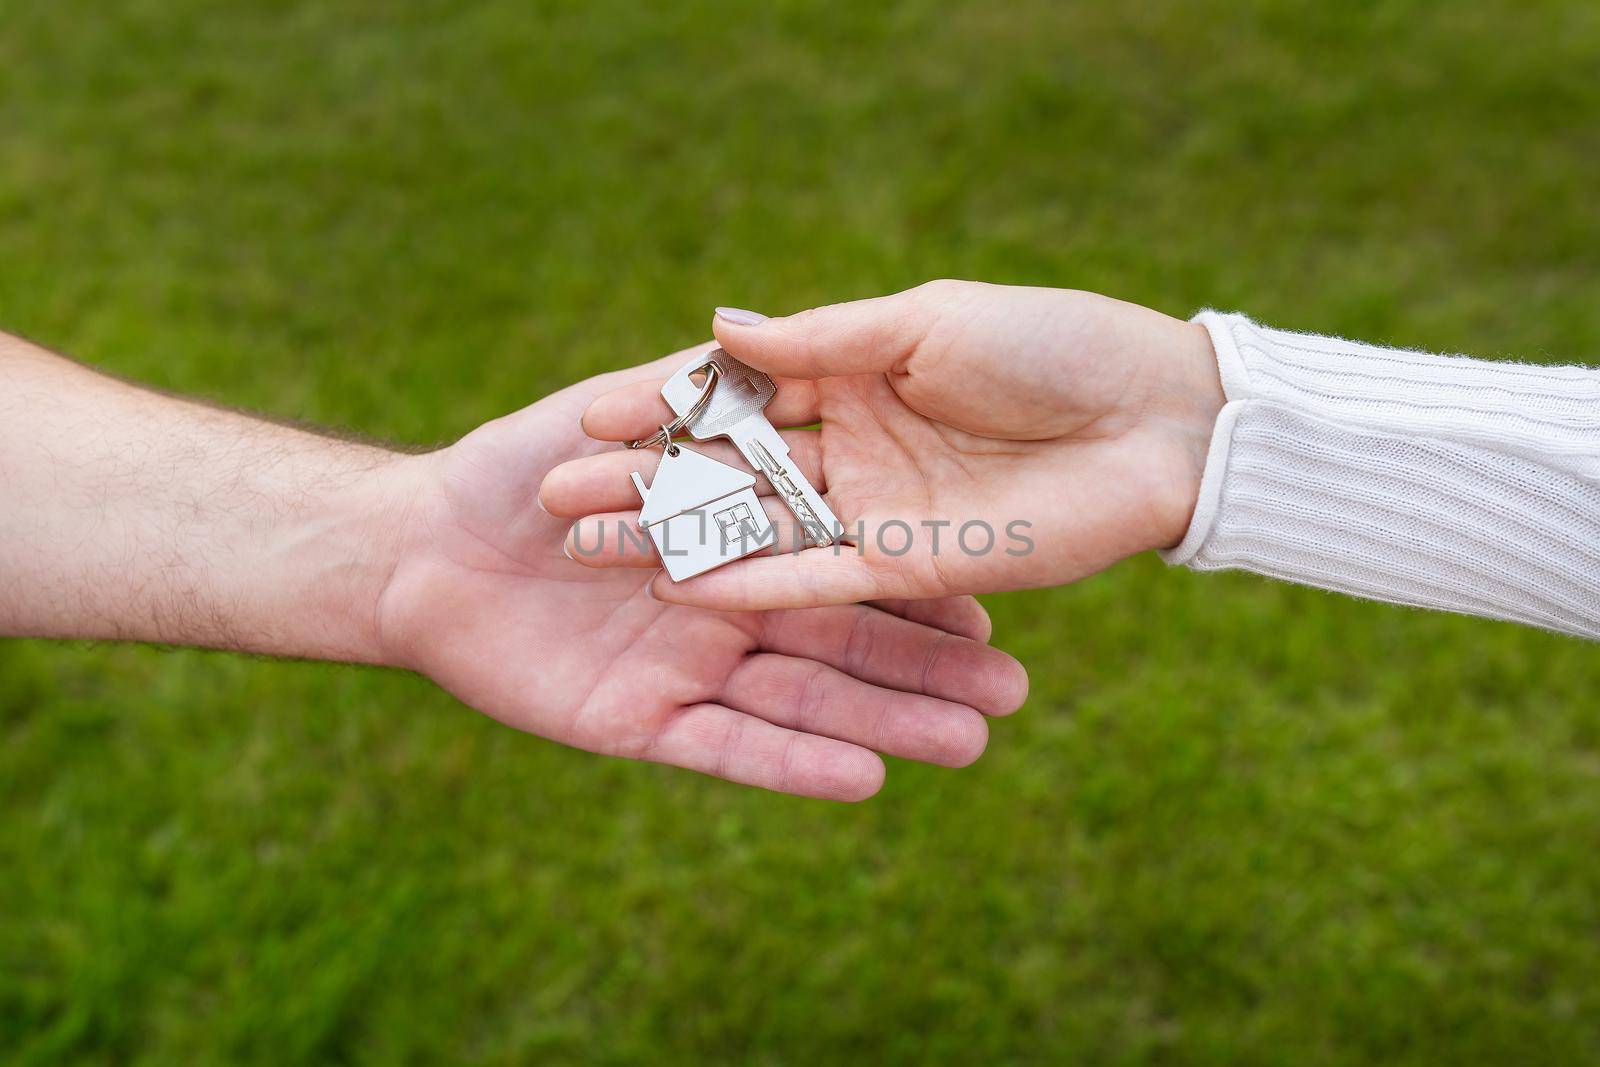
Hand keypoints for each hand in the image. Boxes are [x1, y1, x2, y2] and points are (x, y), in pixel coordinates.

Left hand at [376, 353, 1028, 800]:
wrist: (417, 548)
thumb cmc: (515, 468)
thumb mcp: (621, 415)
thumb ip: (704, 400)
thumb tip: (796, 357)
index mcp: (737, 540)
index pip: (850, 568)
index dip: (923, 590)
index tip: (1004, 605)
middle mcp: (728, 610)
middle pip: (846, 648)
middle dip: (929, 673)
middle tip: (1017, 697)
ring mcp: (689, 669)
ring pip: (802, 705)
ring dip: (885, 726)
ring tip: (973, 745)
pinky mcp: (643, 721)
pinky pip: (727, 748)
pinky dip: (792, 766)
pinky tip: (866, 779)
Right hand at [540, 280, 1223, 609]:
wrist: (1155, 420)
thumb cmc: (1049, 347)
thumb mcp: (924, 322)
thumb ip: (821, 336)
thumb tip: (719, 326)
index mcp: (852, 381)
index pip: (733, 400)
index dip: (660, 414)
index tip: (579, 427)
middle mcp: (852, 455)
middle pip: (730, 477)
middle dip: (649, 492)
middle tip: (557, 510)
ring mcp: (876, 516)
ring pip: (760, 536)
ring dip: (682, 546)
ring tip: (595, 557)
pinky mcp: (909, 568)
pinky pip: (820, 586)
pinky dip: (757, 590)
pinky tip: (686, 593)